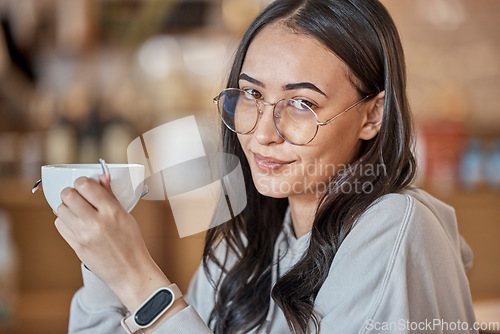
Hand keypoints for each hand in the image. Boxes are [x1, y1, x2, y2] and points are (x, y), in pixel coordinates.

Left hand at [54, 175, 170, 311]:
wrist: (130, 271)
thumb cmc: (132, 243)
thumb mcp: (126, 216)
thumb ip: (110, 196)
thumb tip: (102, 177)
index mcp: (112, 211)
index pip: (86, 186)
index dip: (82, 182)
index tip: (85, 184)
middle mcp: (96, 222)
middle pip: (69, 196)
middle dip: (71, 192)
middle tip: (77, 195)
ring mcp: (84, 236)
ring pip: (60, 210)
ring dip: (66, 206)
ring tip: (76, 209)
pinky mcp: (76, 247)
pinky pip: (60, 225)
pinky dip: (64, 220)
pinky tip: (74, 222)